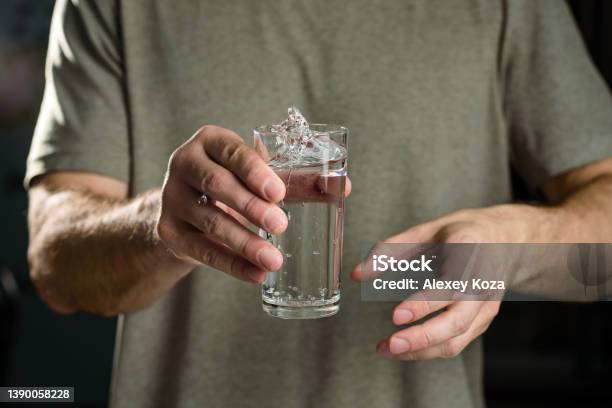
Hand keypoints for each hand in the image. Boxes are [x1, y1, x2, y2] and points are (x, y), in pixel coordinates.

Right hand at [157, 125, 288, 283]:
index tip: (279, 192)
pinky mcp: (169, 231)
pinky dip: (232, 265)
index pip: (232, 152)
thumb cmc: (231, 182)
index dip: (254, 171)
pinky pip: (203, 251)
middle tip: (280, 224)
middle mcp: (185, 164)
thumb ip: (296, 179)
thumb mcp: (256, 174)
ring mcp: (172, 198)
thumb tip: (342, 187)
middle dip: (250, 206)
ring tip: (274, 260)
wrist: (185, 207)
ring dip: (244, 242)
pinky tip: (256, 274)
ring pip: (211, 221)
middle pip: (217, 184)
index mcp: (210, 142)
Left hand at [352, 204, 551, 359]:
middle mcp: (482, 285)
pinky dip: (429, 350)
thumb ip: (391, 251)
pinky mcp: (482, 321)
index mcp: (470, 255)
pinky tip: (404, 349)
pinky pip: (456, 342)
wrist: (507, 242)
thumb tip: (358, 274)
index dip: (424, 304)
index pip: (449, 286)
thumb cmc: (463, 234)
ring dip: (421, 351)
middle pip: (456, 322)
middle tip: (391, 344)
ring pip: (457, 339)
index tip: (397, 315)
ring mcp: (485, 306)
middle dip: (422, 337)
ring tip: (387, 350)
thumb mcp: (427, 231)